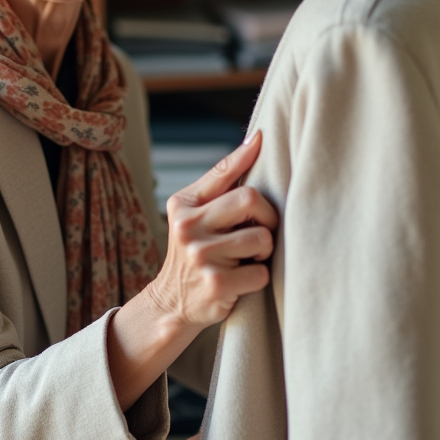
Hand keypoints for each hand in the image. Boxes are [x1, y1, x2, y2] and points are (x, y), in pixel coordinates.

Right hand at [146, 131, 277, 330]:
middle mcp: (187, 227)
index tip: (262, 138)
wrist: (172, 301)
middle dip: (267, 215)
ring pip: (262, 238)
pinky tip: (242, 279)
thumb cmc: (195, 251)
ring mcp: (200, 256)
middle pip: (250, 199)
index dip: (246, 155)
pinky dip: (259, 277)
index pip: (223, 172)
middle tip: (262, 228)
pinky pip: (261, 272)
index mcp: (184, 204)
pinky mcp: (216, 284)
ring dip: (265, 250)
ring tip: (249, 257)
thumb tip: (255, 140)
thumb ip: (220, 184)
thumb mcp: (194, 215)